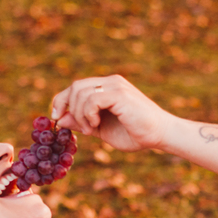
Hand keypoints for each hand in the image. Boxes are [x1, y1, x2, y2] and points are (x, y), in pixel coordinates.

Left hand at [50, 75, 172, 152]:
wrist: (160, 135)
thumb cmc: (136, 134)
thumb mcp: (102, 130)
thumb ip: (82, 122)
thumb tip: (60, 119)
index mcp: (107, 88)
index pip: (76, 87)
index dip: (62, 100)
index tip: (56, 117)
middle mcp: (111, 82)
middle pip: (75, 86)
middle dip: (68, 108)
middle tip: (80, 128)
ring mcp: (115, 85)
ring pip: (80, 92)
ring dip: (79, 114)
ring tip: (90, 129)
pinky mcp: (119, 93)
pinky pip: (91, 99)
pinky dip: (87, 113)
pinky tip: (96, 124)